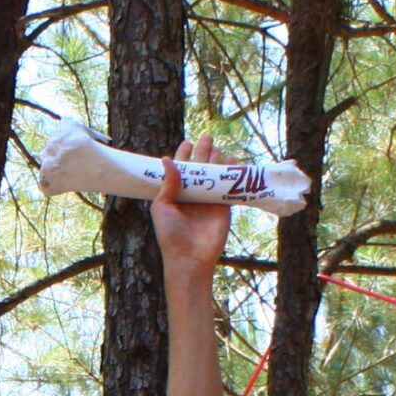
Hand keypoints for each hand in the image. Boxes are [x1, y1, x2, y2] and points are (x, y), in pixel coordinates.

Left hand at [152, 138, 231, 276]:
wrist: (190, 258)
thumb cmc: (171, 235)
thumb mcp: (162, 207)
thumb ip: (168, 184)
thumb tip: (168, 160)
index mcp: (176, 195)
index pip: (180, 171)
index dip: (184, 156)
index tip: (187, 143)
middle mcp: (193, 196)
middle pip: (200, 169)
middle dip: (203, 152)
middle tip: (207, 137)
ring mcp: (208, 201)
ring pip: (214, 175)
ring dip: (217, 160)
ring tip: (217, 147)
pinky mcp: (223, 207)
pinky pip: (229, 187)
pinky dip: (231, 174)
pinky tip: (233, 160)